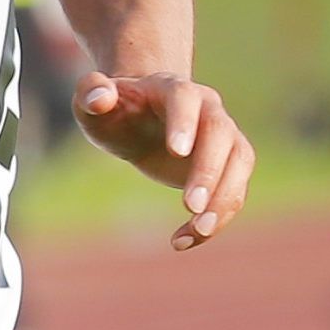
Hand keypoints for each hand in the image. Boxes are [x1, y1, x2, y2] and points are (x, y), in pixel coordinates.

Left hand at [71, 70, 253, 250]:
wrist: (139, 118)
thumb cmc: (113, 110)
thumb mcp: (92, 103)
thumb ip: (90, 93)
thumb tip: (99, 97)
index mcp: (173, 89)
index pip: (185, 100)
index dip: (184, 124)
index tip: (176, 153)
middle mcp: (208, 109)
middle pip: (220, 135)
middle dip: (209, 171)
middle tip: (190, 206)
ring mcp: (224, 136)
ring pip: (239, 164)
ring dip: (224, 199)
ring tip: (197, 230)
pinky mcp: (228, 164)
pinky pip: (233, 191)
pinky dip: (217, 218)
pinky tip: (184, 240)